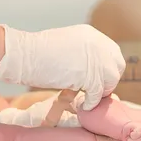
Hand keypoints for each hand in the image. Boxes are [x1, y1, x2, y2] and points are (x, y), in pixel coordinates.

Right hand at [0, 24, 125, 110]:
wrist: (24, 55)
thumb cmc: (37, 54)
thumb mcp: (67, 47)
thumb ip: (83, 56)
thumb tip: (92, 74)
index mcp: (92, 35)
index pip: (113, 54)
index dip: (107, 70)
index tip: (98, 81)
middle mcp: (98, 44)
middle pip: (117, 67)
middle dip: (107, 82)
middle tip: (93, 92)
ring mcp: (95, 58)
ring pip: (110, 81)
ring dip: (100, 93)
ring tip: (86, 99)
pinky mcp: (89, 74)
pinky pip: (98, 94)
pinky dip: (91, 102)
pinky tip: (83, 105)